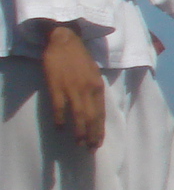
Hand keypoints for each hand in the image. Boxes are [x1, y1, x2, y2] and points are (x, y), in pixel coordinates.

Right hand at [41, 23, 104, 147]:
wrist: (65, 39)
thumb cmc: (79, 57)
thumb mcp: (94, 73)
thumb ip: (94, 90)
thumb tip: (94, 108)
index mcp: (97, 86)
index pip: (101, 113)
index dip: (100, 129)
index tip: (99, 143)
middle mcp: (88, 89)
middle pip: (91, 117)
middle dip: (92, 135)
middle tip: (90, 149)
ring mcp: (72, 88)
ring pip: (78, 115)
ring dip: (79, 131)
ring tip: (79, 143)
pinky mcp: (57, 85)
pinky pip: (60, 106)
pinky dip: (61, 118)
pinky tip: (60, 129)